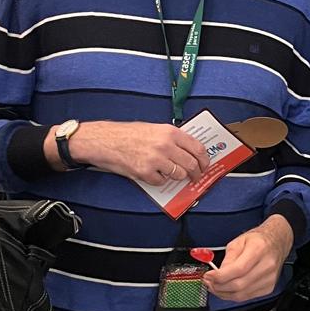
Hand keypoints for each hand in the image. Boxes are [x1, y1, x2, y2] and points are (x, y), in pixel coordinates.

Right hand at [61, 120, 208, 185]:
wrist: (104, 140)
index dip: (204, 160)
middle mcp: (165, 145)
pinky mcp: (145, 172)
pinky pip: (161, 181)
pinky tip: (153, 173)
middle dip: (196, 174)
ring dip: (177, 177)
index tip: (205, 165)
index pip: (197, 149)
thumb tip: (189, 151)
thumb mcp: (154, 128)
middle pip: (191, 164)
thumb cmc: (127, 134)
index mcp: (170, 132)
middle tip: (195, 177)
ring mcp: (156, 160)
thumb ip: (173, 138)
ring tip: (171, 174)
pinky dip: (159, 180)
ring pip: (178, 175)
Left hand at [203, 216, 293, 301]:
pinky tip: (227, 290)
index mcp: (259, 249)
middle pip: (239, 285)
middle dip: (219, 286)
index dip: (220, 276)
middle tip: (208, 282)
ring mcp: (269, 279)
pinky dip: (233, 296)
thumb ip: (228, 258)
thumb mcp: (238, 242)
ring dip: (224, 293)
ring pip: (242, 295)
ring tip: (215, 287)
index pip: (238, 269)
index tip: (208, 276)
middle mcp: (267, 265)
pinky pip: (247, 297)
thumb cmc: (258, 240)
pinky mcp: (269, 288)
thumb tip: (218, 274)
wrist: (277, 243)